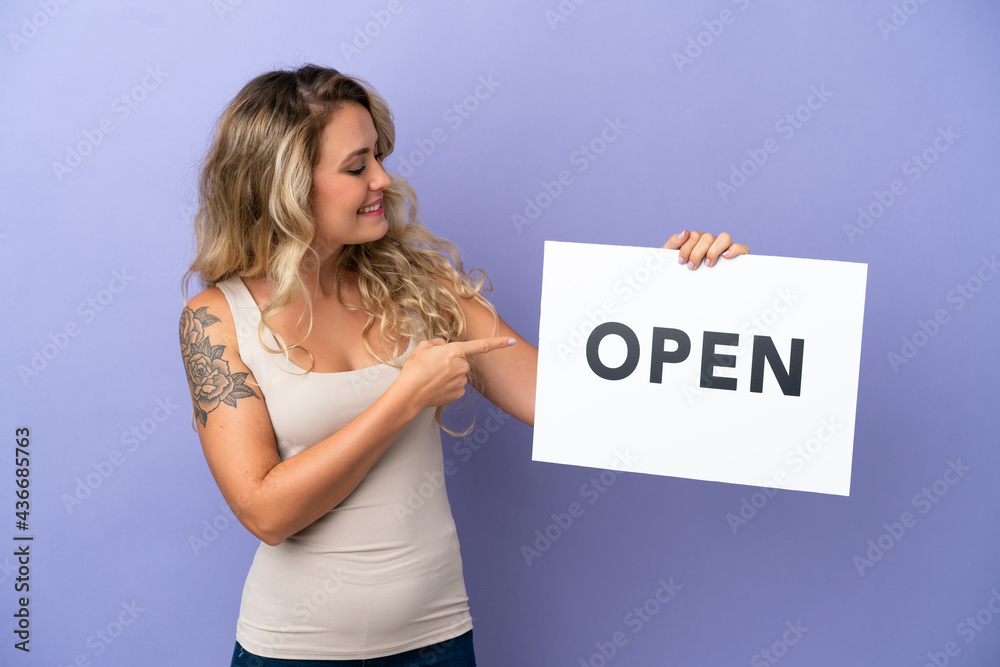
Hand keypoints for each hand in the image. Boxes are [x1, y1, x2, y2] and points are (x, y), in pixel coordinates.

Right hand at [396, 337, 514, 407]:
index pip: (482, 346)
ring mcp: (462, 381)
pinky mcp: (459, 393)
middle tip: (432, 366)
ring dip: (448, 374)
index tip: (511, 341)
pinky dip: (447, 385)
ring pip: (458, 374)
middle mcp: (462, 366)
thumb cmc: (415, 369)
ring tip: (431, 377)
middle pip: (461, 361)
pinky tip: (435, 386)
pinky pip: (456, 386)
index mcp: (455, 351)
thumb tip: (443, 346)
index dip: (498, 343)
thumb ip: (437, 343)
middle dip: (450, 361)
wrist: (410, 394)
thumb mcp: (423, 347)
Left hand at [663, 230, 748, 269]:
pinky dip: (735, 249)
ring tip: (707, 264)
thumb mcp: (671, 257)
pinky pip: (742, 248)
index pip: (695, 235)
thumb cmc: (680, 271)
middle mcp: (712, 243)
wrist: (683, 288)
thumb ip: (673, 242)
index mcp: (698, 241)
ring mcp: (724, 249)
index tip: (681, 262)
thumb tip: (686, 232)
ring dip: (714, 251)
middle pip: (708, 237)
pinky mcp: (736, 258)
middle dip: (697, 253)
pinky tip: (725, 256)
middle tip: (692, 267)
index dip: (687, 248)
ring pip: (725, 237)